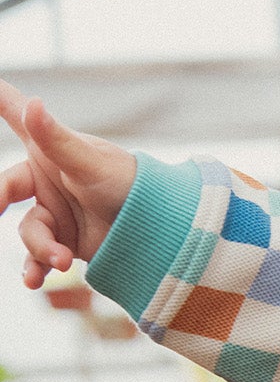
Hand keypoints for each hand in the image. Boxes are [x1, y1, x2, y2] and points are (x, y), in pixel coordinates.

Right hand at [0, 79, 135, 288]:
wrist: (161, 231)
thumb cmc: (132, 185)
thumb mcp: (91, 164)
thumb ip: (57, 140)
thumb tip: (32, 103)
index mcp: (51, 150)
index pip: (15, 116)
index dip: (0, 100)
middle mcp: (46, 179)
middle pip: (6, 188)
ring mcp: (54, 213)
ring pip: (29, 231)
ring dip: (41, 247)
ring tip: (63, 260)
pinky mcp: (63, 242)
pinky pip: (39, 257)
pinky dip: (37, 268)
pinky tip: (35, 281)